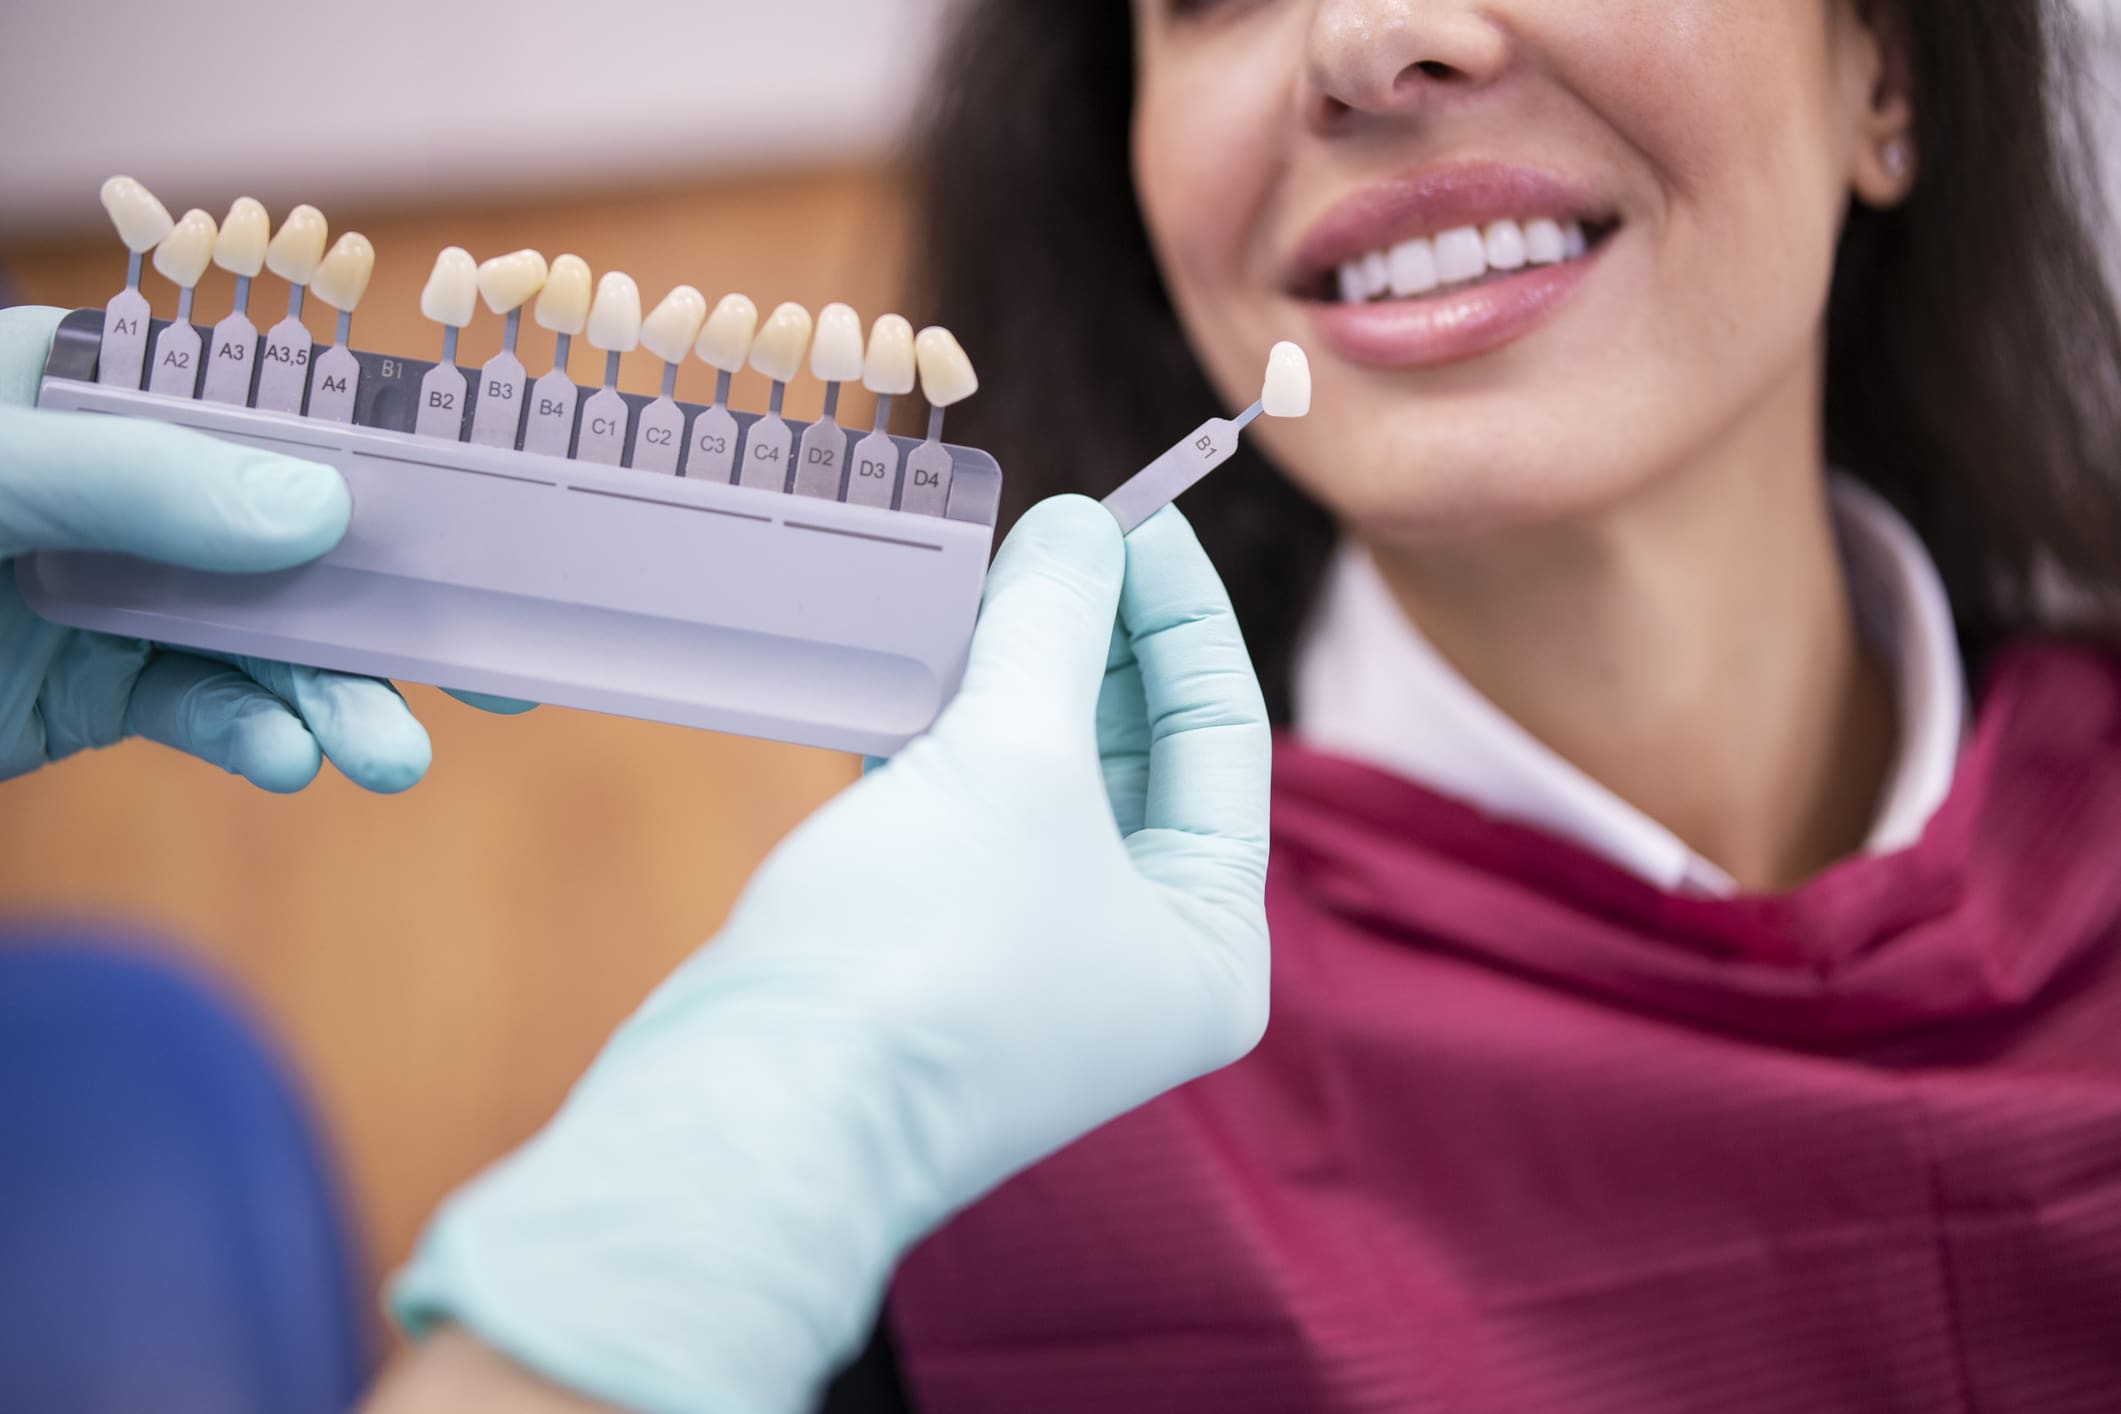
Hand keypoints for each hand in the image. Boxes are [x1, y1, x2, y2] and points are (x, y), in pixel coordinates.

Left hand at [0, 304, 516, 791]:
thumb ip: (139, 478)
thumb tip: (323, 508)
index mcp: (104, 385)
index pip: (274, 396)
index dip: (389, 443)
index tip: (495, 499)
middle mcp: (133, 484)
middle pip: (303, 537)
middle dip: (395, 610)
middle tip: (494, 675)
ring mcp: (121, 587)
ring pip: (271, 640)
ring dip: (339, 698)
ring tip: (389, 757)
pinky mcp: (101, 687)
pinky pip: (205, 709)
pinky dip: (257, 735)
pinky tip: (288, 758)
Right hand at [389, 496, 1272, 1413]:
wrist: (756, 1108)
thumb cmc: (922, 951)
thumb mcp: (1015, 760)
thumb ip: (1054, 629)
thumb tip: (1080, 526)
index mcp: (1207, 942)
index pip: (1223, 733)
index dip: (1179, 611)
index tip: (1138, 514)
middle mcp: (1133, 962)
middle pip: (1134, 754)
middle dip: (1089, 639)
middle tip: (1048, 537)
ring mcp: (1029, 966)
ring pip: (1037, 781)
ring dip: (1009, 680)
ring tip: (981, 580)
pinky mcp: (931, 957)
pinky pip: (961, 816)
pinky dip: (941, 739)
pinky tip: (911, 666)